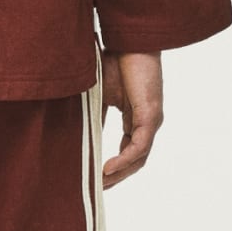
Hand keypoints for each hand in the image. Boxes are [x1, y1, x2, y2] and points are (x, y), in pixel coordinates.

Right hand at [100, 50, 162, 188]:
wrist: (128, 40)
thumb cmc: (115, 61)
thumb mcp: (99, 95)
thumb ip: (94, 116)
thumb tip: (79, 136)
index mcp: (137, 118)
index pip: (129, 151)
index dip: (114, 168)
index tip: (95, 179)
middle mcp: (148, 122)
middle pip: (135, 161)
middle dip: (116, 177)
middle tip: (96, 191)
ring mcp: (152, 120)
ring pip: (138, 158)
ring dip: (119, 174)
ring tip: (99, 185)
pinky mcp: (151, 115)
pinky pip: (139, 146)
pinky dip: (123, 160)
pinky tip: (106, 168)